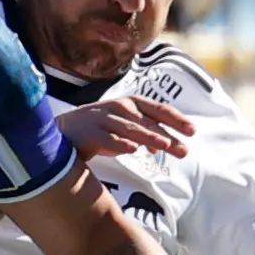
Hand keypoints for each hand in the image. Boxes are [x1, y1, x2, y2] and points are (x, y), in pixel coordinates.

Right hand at [58, 94, 194, 161]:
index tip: (193, 131)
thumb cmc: (98, 130)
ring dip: (148, 136)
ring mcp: (102, 119)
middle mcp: (118, 108)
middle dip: (167, 135)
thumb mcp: (124, 128)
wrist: (61, 131)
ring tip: (164, 146)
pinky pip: (106, 139)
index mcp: (130, 104)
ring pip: (130, 128)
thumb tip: (164, 145)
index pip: (158, 109)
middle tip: (184, 150)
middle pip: (147, 121)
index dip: (176, 119)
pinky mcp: (88, 133)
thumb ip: (145, 134)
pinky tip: (132, 149)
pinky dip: (119, 143)